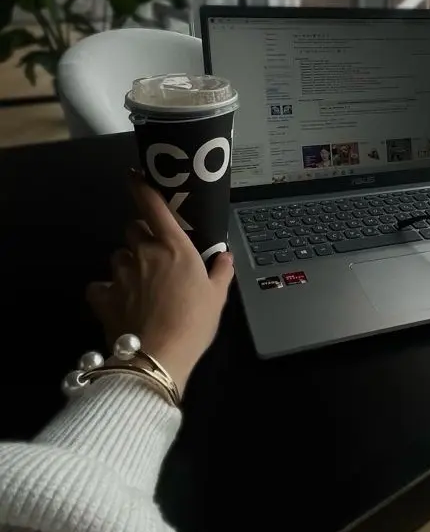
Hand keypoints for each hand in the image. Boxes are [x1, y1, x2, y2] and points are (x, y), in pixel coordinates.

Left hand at [86, 172, 234, 394]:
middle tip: (156, 256)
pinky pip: (101, 285)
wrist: (158, 356)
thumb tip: (225, 255)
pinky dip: (108, 290)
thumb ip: (221, 271)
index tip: (134, 175)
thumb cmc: (194, 322)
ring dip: (127, 264)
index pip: (153, 206)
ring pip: (118, 256)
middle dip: (142, 237)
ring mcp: (120, 273)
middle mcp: (144, 252)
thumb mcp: (217, 297)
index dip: (141, 186)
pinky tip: (120, 303)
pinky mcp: (103, 296)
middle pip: (133, 230)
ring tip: (140, 285)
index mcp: (173, 246)